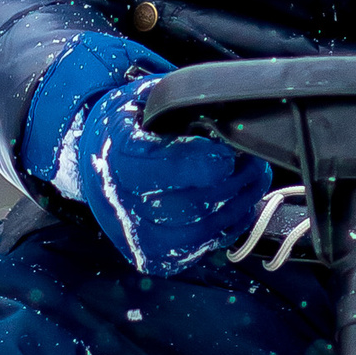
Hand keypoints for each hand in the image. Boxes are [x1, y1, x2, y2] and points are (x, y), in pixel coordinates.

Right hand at [20, 35, 271, 276]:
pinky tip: (240, 202)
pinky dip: (229, 225)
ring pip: (200, 231)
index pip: (154, 169)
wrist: (101, 164)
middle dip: (231, 183)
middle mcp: (121, 203)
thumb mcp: (145, 98)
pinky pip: (202, 247)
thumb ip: (178, 100)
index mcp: (116, 157)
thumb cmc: (130, 127)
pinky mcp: (154, 257)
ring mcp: (137, 236)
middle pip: (187, 204)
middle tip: (253, 160)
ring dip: (238, 204)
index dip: (194, 166)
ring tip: (254, 177)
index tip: (227, 157)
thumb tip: (222, 104)